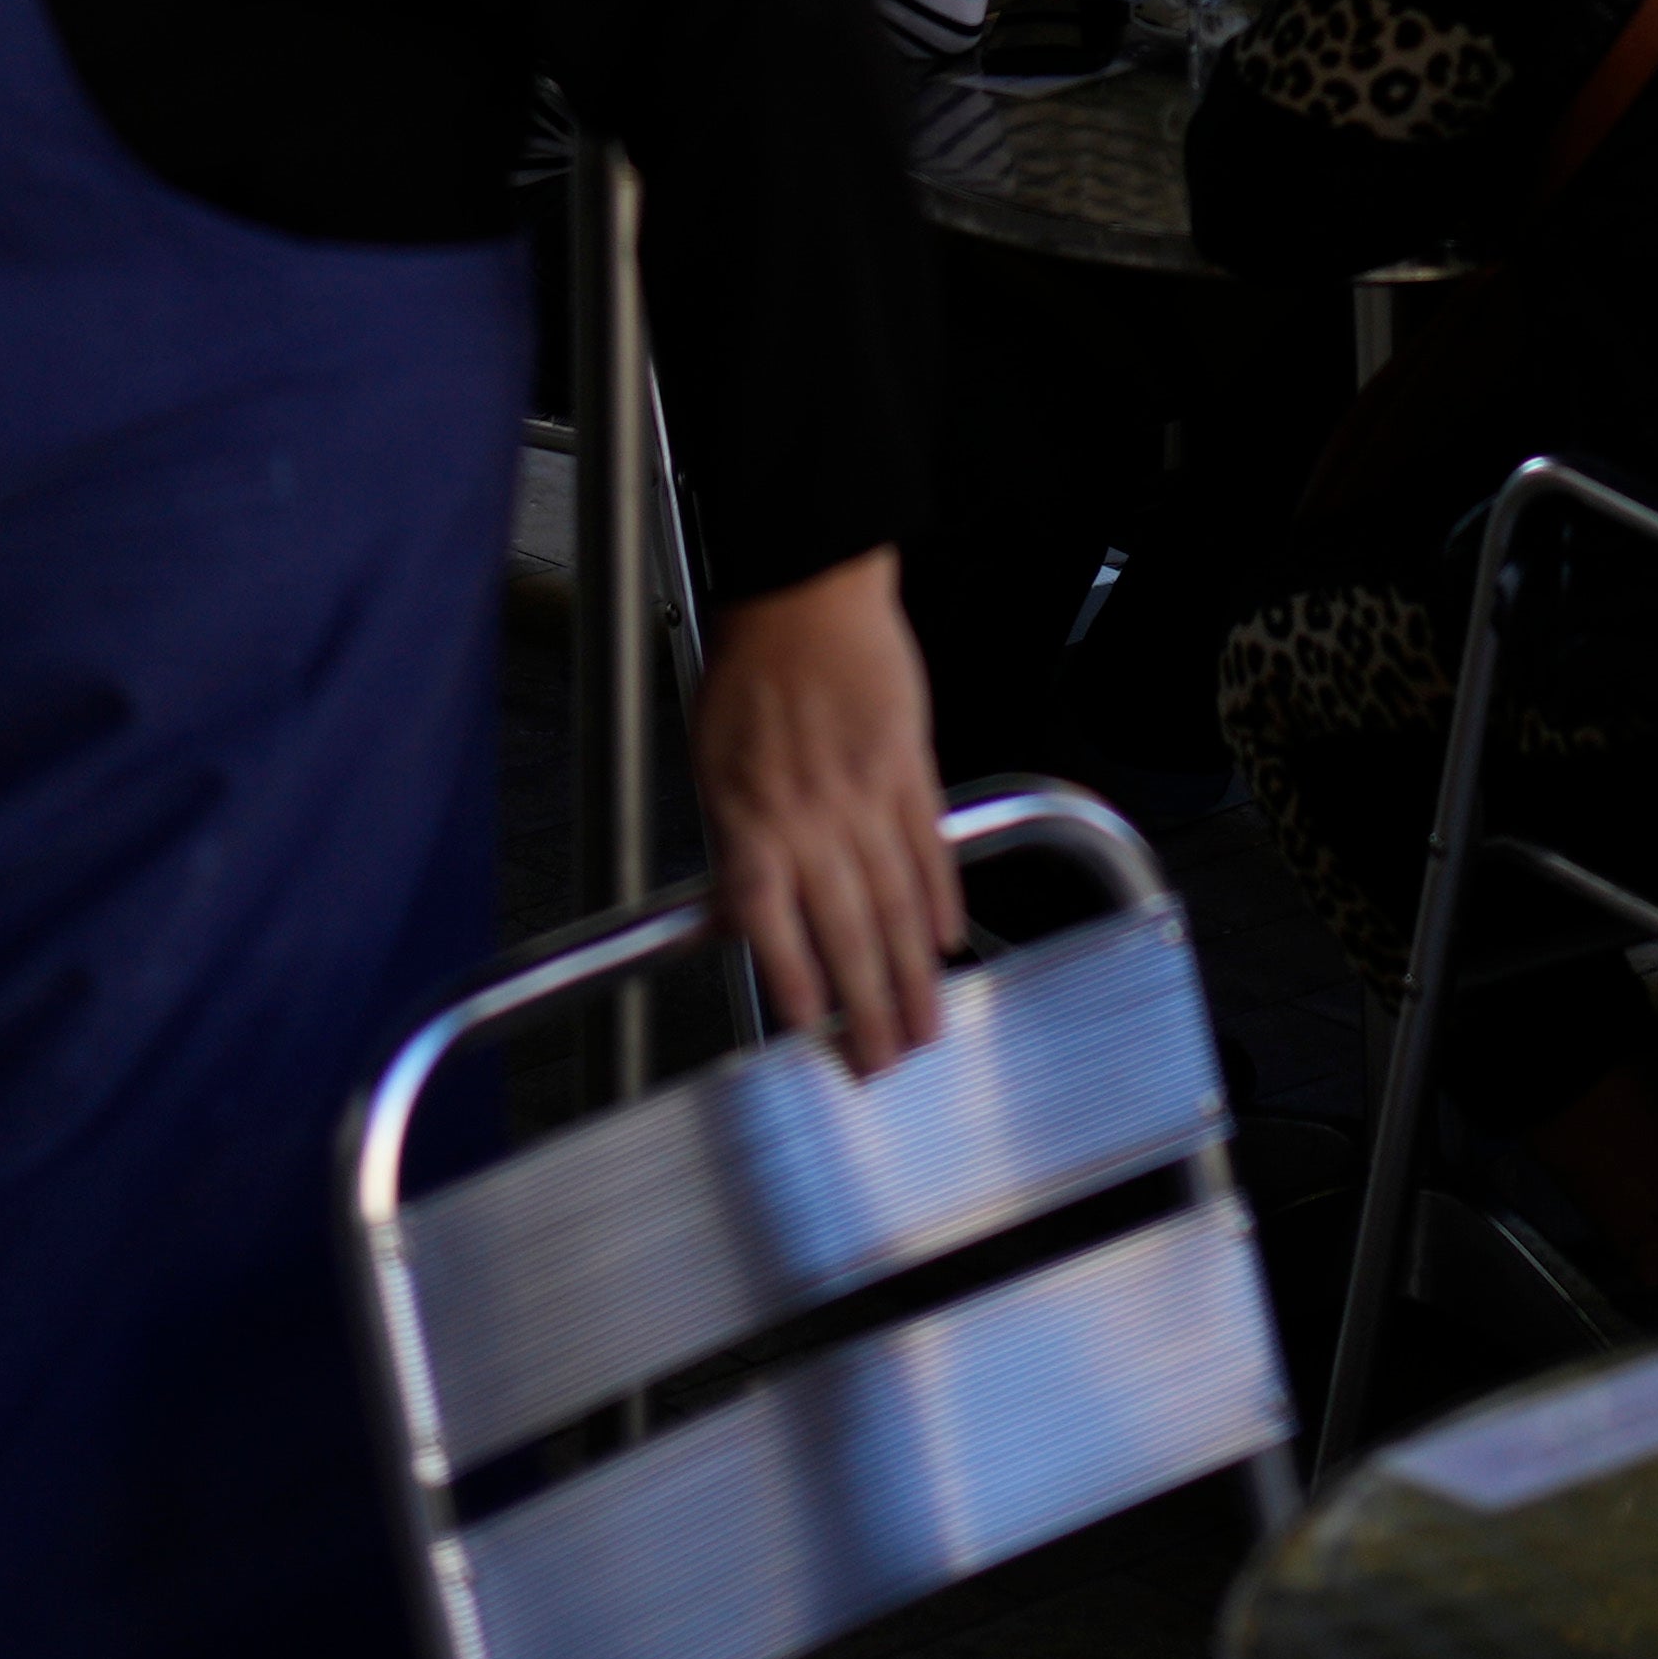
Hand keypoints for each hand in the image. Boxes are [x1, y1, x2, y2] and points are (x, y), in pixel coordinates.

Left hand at [693, 550, 966, 1072]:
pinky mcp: (910, 768)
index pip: (773, 925)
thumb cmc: (747, 676)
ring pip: (895, 902)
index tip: (815, 1035)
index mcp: (753, 820)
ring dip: (911, 972)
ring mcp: (868, 795)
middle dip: (867, 1007)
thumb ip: (735, 847)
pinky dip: (940, 897)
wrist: (803, 597)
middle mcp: (813, 818)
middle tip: (885, 1061)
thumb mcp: (711, 768)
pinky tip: (945, 939)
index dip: (798, 985)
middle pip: (847, 931)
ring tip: (926, 1023)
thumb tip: (742, 919)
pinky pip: (928, 847)